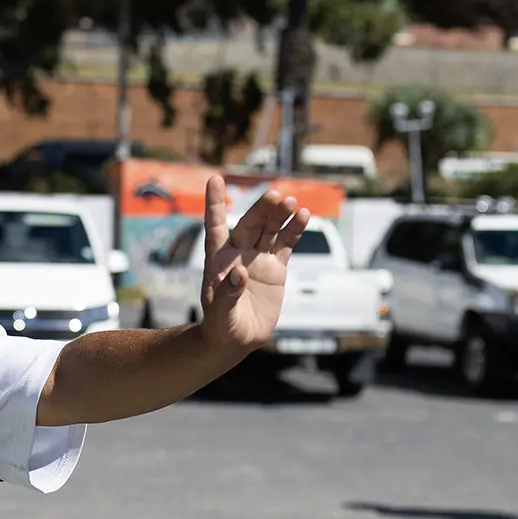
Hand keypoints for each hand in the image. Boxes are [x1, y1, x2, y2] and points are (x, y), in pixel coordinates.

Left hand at [198, 175, 310, 351]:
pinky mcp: (276, 268)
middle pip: (250, 224)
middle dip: (262, 210)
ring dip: (280, 216)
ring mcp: (259, 258)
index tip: (214, 179)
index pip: (215, 225)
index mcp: (219, 259)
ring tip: (291, 203)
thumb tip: (240, 272)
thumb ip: (228, 293)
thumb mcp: (221, 312)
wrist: (237, 338)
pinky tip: (303, 216)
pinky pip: (286, 244)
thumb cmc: (221, 325)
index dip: (214, 203)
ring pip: (270, 230)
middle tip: (275, 196)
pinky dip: (294, 230)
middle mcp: (239, 252)